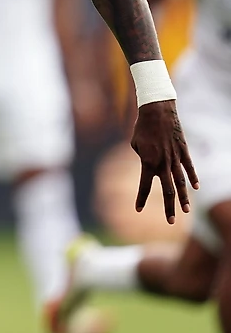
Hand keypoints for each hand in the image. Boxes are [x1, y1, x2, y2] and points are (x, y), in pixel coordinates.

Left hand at [131, 100, 198, 223]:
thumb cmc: (142, 127)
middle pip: (167, 190)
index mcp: (147, 162)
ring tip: (186, 211)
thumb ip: (142, 158)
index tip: (138, 209)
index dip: (141, 198)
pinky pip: (189, 167)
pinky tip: (196, 187)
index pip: (144, 185)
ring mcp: (175, 157)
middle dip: (169, 207)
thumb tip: (149, 164)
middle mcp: (162, 163)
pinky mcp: (183, 150)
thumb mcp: (135, 144)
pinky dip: (193, 177)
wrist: (156, 111)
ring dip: (184, 197)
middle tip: (170, 221)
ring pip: (181, 182)